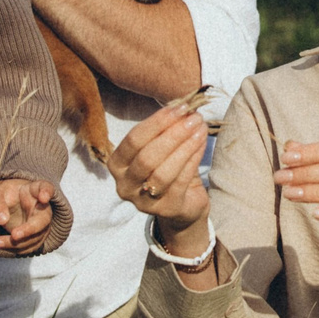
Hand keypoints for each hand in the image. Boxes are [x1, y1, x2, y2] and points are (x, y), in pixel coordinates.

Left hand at [0, 178, 58, 253]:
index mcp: (33, 190)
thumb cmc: (2, 194)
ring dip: (18, 243)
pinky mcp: (36, 236)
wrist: (4, 203)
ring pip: (37, 237)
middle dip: (30, 229)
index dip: (47, 192)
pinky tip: (1, 245)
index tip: (43, 197)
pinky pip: (31, 246)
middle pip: (44, 219)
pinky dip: (16, 249)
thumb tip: (2, 220)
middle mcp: (41, 207)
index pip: (45, 187)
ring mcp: (41, 223)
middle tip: (14, 235)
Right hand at [107, 105, 212, 255]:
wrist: (184, 203)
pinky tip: (201, 145)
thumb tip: (184, 107)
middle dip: (173, 134)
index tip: (180, 107)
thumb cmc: (169, 168)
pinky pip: (180, 182)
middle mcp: (125, 185)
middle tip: (194, 118)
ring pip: (162, 172)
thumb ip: (167, 129)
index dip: (157, 122)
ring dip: (184, 147)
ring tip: (200, 129)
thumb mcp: (163, 147)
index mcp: (117, 164)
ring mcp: (143, 202)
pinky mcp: (166, 210)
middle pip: (147, 157)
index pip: (133, 140)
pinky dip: (192, 160)